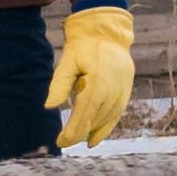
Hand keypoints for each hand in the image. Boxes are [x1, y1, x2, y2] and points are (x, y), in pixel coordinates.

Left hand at [49, 3, 134, 149]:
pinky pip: (117, 112)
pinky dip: (107, 126)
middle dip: (80, 133)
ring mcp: (123, 89)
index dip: (73, 130)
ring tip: (80, 141)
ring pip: (108, 117)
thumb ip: (59, 85)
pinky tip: (96, 137)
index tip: (61, 142)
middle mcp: (113, 88)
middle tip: (64, 143)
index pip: (84, 112)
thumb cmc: (83, 47)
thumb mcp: (67, 62)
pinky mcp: (126, 90)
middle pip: (96, 118)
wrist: (107, 32)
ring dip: (94, 131)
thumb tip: (49, 107)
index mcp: (97, 81)